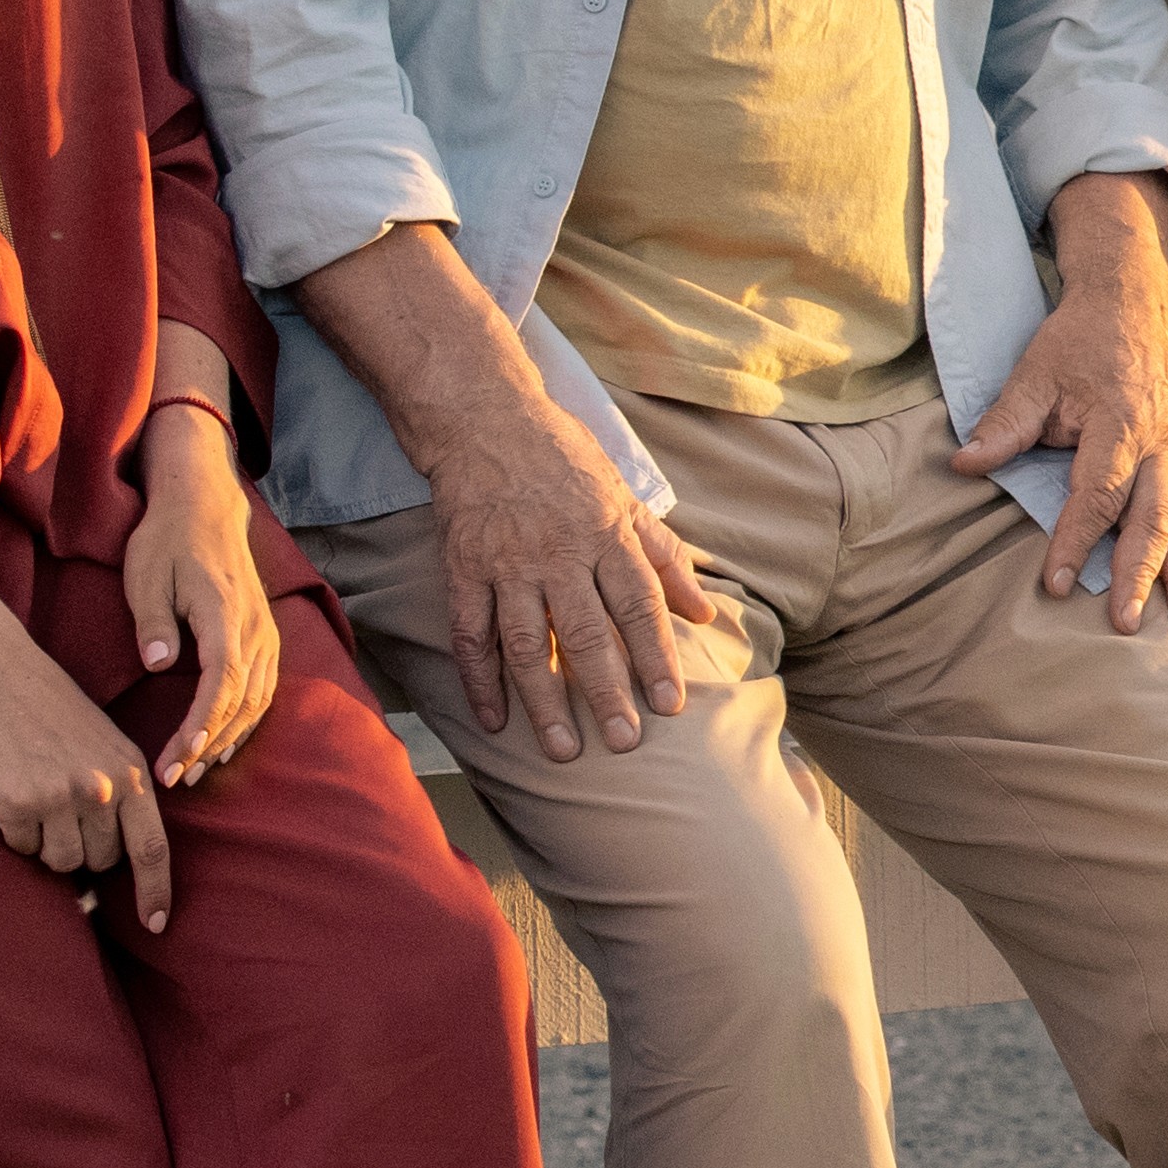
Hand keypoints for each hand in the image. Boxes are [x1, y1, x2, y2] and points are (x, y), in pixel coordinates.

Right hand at [0, 611, 182, 928]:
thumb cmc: (51, 707)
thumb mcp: (106, 744)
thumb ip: (121, 794)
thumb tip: (119, 860)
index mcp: (132, 772)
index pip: (152, 849)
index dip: (155, 892)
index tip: (157, 926)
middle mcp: (102, 788)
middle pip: (99, 862)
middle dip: (81, 849)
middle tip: (59, 807)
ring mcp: (59, 797)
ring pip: (59, 861)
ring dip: (44, 843)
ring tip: (35, 796)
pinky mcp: (16, 802)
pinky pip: (18, 845)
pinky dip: (12, 829)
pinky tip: (8, 788)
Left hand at [130, 397, 288, 791]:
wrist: (205, 508)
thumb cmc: (166, 541)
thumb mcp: (144, 574)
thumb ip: (153, 621)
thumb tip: (158, 664)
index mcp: (224, 614)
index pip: (221, 684)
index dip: (201, 727)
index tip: (176, 759)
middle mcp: (254, 629)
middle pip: (241, 703)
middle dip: (208, 745)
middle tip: (173, 778)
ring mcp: (264, 633)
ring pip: (257, 701)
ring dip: (228, 740)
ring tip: (195, 770)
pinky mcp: (264, 636)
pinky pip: (263, 690)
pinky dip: (244, 722)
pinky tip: (223, 742)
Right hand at [419, 372, 719, 765]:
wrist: (484, 418)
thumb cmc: (564, 458)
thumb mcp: (625, 497)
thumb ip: (665, 558)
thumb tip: (704, 613)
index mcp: (606, 534)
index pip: (638, 604)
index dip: (657, 656)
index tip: (671, 704)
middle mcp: (559, 553)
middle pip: (586, 632)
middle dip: (607, 692)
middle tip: (625, 742)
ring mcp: (507, 564)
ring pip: (525, 643)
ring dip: (544, 700)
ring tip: (564, 749)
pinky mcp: (463, 568)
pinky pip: (469, 633)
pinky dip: (478, 679)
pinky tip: (493, 719)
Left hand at [955, 198, 1167, 632]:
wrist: (1130, 309)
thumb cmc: (1076, 345)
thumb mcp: (1033, 374)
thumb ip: (1005, 423)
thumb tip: (964, 464)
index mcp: (1119, 422)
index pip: (1099, 492)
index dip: (1077, 539)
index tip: (1057, 584)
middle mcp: (1161, 442)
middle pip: (1155, 517)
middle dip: (1141, 574)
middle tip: (1125, 624)